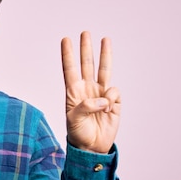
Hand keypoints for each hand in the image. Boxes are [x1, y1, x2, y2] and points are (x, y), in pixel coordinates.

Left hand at [61, 31, 120, 153]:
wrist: (92, 147)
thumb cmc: (78, 133)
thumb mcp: (74, 120)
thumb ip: (86, 106)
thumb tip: (103, 97)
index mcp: (73, 92)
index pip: (70, 69)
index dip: (68, 55)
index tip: (66, 40)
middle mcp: (87, 89)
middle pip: (87, 64)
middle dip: (86, 49)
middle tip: (85, 33)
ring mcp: (101, 94)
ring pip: (103, 70)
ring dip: (104, 55)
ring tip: (105, 40)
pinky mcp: (114, 102)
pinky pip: (114, 92)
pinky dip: (112, 98)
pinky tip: (108, 108)